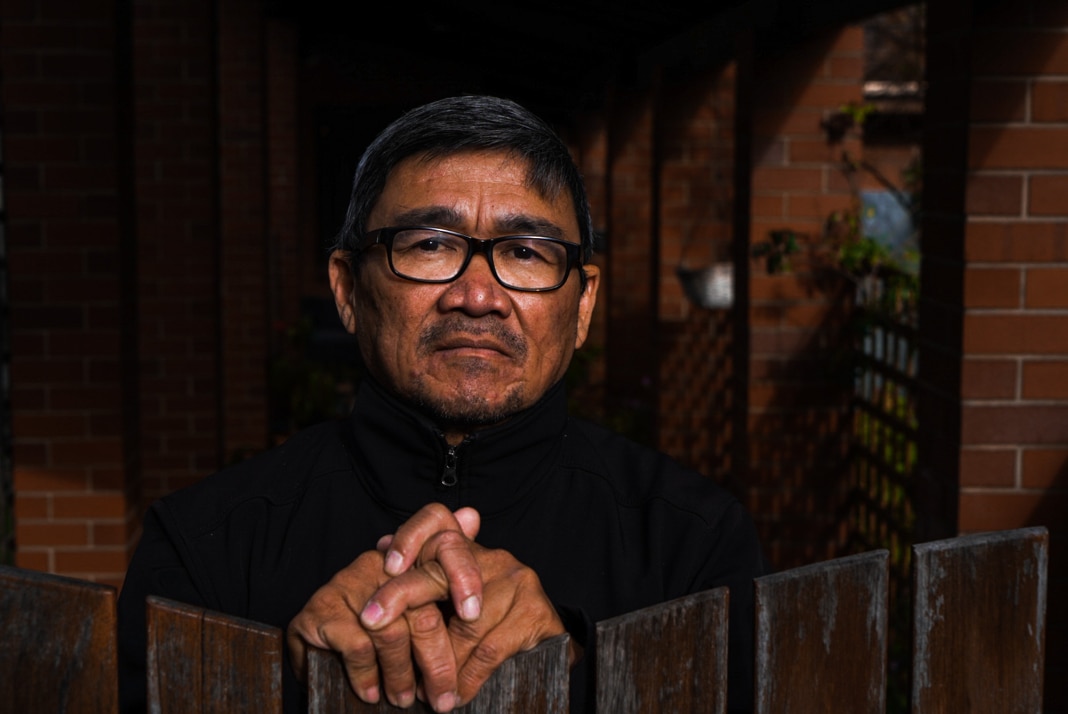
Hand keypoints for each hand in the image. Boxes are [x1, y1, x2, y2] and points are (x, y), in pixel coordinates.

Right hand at [287, 504, 480, 711]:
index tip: (474, 614)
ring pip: (392, 630)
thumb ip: (449, 572)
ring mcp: (347, 583)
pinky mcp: (321, 610)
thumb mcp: (418, 605)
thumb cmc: (376, 630)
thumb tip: (472, 514)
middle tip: (444, 695)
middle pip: (421, 595)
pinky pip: (359, 646)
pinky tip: (373, 693)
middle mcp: (376, 562)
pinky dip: (369, 676)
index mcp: (404, 556)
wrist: (315, 646)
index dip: (462, 574)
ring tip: (406, 700)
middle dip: (438, 654)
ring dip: (402, 674)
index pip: (442, 544)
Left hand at [363, 518, 572, 705]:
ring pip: (464, 624)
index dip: (407, 539)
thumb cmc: (491, 623)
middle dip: (399, 598)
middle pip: (440, 570)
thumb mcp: (453, 599)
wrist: (548, 642)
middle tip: (372, 624)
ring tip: (423, 688)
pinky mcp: (534, 610)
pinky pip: (489, 648)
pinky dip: (468, 676)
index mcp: (470, 550)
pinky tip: (457, 693)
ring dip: (439, 663)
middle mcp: (493, 557)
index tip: (383, 565)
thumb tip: (381, 542)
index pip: (435, 522)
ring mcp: (517, 580)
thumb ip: (423, 575)